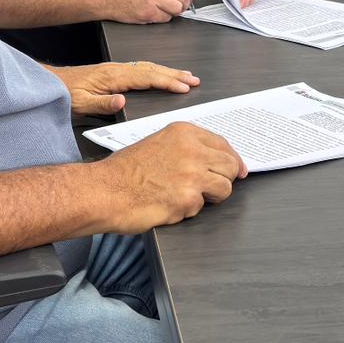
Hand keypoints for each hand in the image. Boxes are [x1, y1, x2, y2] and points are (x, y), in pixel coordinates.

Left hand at [47, 60, 200, 116]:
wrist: (52, 84)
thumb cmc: (65, 95)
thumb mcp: (81, 104)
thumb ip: (102, 104)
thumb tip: (123, 101)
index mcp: (113, 77)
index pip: (147, 78)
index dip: (167, 81)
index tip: (184, 86)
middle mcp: (117, 70)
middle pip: (152, 69)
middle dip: (174, 74)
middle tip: (194, 79)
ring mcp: (116, 69)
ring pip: (148, 67)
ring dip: (168, 71)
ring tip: (185, 75)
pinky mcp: (114, 72)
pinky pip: (141, 68)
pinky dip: (156, 70)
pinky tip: (161, 73)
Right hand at [97, 122, 247, 230]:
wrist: (106, 190)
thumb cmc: (125, 170)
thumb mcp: (158, 143)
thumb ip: (186, 147)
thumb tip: (213, 159)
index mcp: (184, 133)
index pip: (222, 143)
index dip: (232, 159)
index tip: (237, 169)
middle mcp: (191, 149)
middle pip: (230, 164)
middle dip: (226, 178)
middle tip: (214, 187)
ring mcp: (192, 174)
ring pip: (224, 187)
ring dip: (210, 196)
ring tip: (188, 197)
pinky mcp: (188, 198)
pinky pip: (202, 207)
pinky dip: (189, 210)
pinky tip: (170, 204)